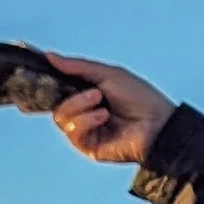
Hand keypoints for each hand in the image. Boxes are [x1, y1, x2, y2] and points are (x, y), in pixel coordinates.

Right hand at [49, 57, 174, 167]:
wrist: (159, 123)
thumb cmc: (140, 97)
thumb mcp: (108, 74)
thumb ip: (77, 66)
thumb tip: (48, 55)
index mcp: (85, 95)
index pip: (56, 89)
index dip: (48, 81)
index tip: (44, 69)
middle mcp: (82, 114)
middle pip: (54, 104)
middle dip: (72, 96)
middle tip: (95, 93)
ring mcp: (86, 132)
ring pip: (61, 118)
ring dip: (79, 106)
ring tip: (102, 104)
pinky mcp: (90, 148)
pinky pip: (73, 133)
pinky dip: (86, 121)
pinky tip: (104, 117)